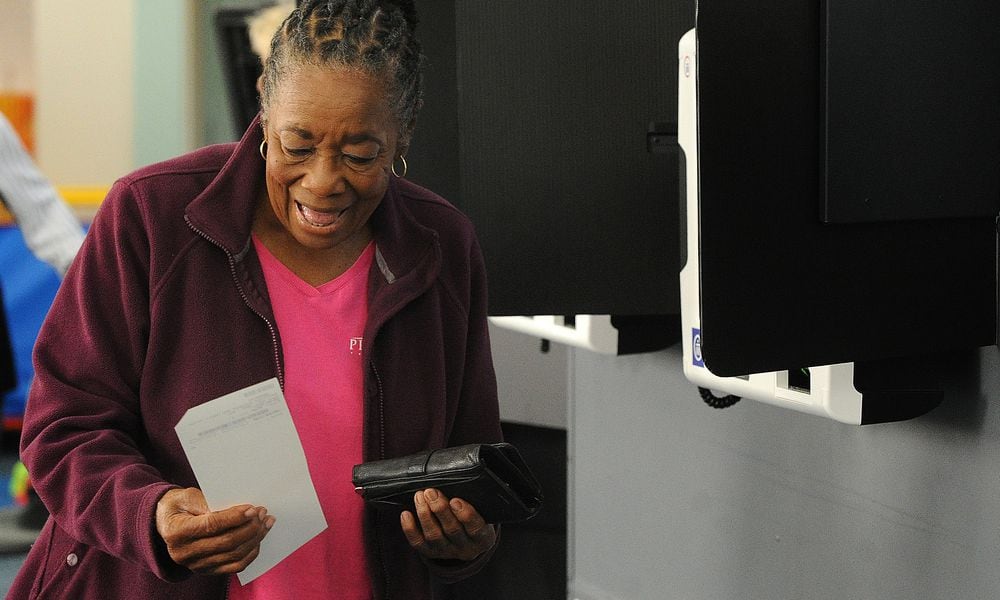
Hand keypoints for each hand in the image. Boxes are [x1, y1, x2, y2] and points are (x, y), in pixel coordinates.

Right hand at [155, 487, 274, 574]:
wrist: (166, 523)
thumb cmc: (179, 506)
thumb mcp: (187, 496)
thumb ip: (208, 502)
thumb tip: (237, 510)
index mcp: (177, 532)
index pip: (212, 526)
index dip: (235, 517)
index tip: (253, 509)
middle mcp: (184, 553)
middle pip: (226, 542)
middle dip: (250, 527)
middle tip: (263, 513)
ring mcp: (196, 565)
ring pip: (234, 555)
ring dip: (254, 538)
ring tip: (265, 523)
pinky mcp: (207, 570)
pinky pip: (235, 566)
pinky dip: (250, 553)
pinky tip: (258, 539)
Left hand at [400, 488, 496, 561]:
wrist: (467, 540)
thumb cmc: (475, 518)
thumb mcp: (482, 512)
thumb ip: (474, 501)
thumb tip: (456, 479)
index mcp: (483, 538)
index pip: (476, 528)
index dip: (465, 515)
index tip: (455, 500)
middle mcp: (465, 548)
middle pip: (452, 530)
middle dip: (440, 509)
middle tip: (431, 492)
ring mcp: (447, 552)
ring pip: (434, 536)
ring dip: (425, 515)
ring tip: (419, 497)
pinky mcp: (431, 552)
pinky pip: (418, 543)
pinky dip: (410, 529)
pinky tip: (406, 514)